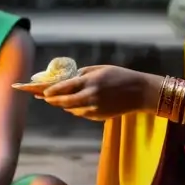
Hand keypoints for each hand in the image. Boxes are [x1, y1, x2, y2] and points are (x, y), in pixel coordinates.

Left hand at [40, 65, 157, 120]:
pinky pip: (82, 113)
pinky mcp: (99, 116)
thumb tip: (67, 79)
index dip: (51, 90)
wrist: (140, 92)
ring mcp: (95, 108)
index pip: (65, 87)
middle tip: (44, 98)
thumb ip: (82, 74)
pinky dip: (75, 109)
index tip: (44, 92)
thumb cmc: (119, 76)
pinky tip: (72, 105)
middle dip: (52, 100)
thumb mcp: (100, 69)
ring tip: (54, 100)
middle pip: (64, 101)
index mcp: (90, 81)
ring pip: (72, 109)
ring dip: (63, 105)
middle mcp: (91, 95)